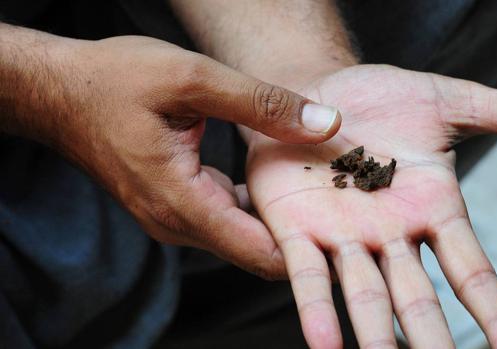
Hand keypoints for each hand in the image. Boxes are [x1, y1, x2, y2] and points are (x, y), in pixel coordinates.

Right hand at [4, 32, 342, 277]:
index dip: (309, 250)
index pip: (261, 254)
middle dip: (303, 236)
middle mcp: (177, 223)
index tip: (349, 232)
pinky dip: (254, 206)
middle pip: (257, 252)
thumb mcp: (193, 79)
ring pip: (243, 237)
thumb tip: (325, 122)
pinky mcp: (174, 205)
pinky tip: (277, 179)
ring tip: (320, 191)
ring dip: (281, 220)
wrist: (60, 92)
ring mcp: (174, 218)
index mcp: (182, 201)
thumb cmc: (115, 80)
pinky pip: (225, 218)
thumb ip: (262, 104)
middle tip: (346, 205)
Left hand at [245, 65, 496, 347]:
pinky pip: (309, 275)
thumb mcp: (452, 101)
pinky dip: (317, 311)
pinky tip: (325, 346)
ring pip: (366, 298)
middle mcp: (392, 235)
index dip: (494, 311)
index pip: (471, 271)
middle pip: (418, 299)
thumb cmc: (385, 100)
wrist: (319, 90)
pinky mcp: (298, 228)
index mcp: (433, 209)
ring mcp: (344, 236)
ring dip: (377, 339)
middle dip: (434, 341)